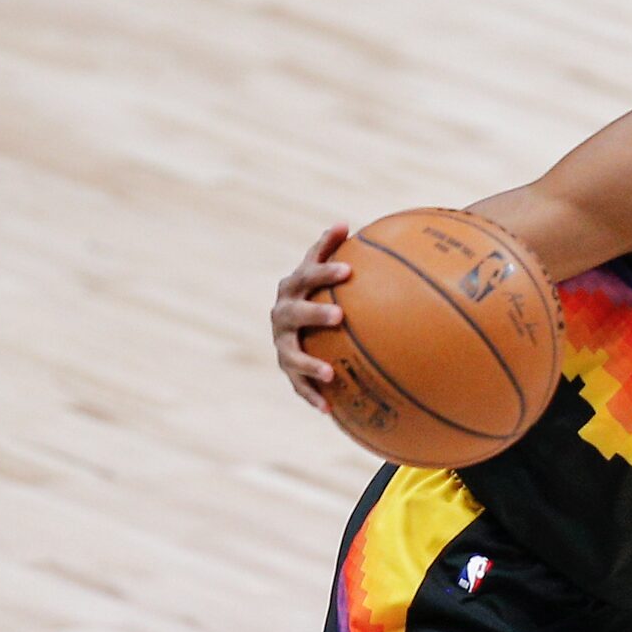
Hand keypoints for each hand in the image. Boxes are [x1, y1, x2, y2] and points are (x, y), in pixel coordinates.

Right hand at [272, 223, 353, 410]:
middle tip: (340, 316)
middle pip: (294, 312)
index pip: (307, 275)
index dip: (325, 271)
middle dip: (314, 313)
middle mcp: (282, 314)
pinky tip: (329, 410)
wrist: (296, 326)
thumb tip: (345, 222)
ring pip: (291, 354)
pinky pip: (298, 385)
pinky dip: (311, 396)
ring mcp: (282, 343)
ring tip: (329, 373)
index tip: (349, 270)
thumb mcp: (321, 273)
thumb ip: (328, 250)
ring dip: (309, 363)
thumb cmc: (316, 293)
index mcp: (293, 287)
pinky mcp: (288, 368)